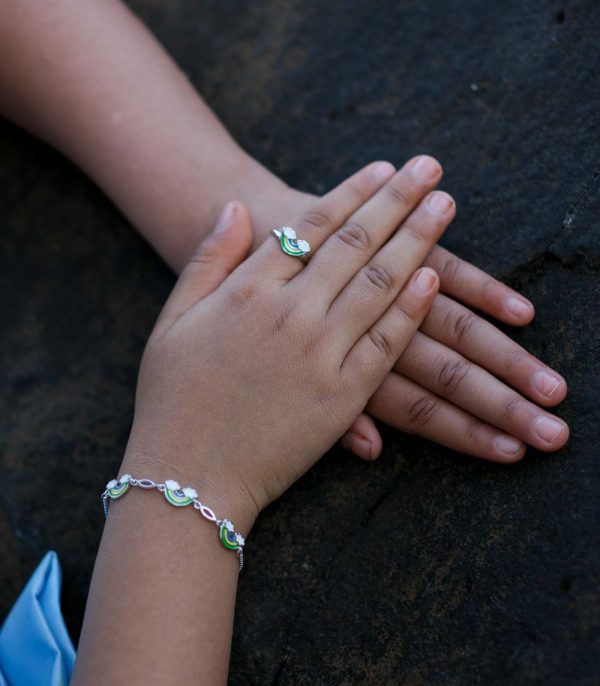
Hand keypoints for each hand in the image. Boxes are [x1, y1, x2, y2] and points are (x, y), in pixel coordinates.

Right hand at [122, 158, 452, 526]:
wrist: (189, 476)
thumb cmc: (172, 398)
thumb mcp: (171, 320)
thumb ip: (206, 260)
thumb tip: (232, 207)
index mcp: (246, 291)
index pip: (311, 227)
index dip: (352, 193)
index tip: (385, 168)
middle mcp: (289, 313)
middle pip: (355, 244)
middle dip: (397, 200)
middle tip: (430, 168)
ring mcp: (320, 354)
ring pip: (379, 283)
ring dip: (417, 239)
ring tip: (444, 205)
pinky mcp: (342, 396)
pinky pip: (386, 343)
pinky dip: (411, 307)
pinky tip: (434, 275)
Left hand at [251, 162, 568, 461]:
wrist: (242, 215)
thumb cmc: (253, 306)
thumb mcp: (286, 367)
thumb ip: (328, 406)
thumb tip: (374, 450)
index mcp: (337, 363)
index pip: (415, 410)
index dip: (464, 433)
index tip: (512, 455)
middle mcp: (366, 331)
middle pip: (445, 375)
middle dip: (501, 405)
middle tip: (556, 434)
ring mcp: (380, 286)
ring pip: (454, 328)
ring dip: (506, 358)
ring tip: (556, 390)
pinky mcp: (391, 246)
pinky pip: (441, 271)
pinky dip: (482, 290)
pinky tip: (522, 313)